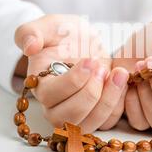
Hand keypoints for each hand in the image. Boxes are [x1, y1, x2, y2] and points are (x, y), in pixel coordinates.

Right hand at [14, 14, 128, 132]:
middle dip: (90, 94)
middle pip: (69, 117)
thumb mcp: (48, 26)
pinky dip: (118, 104)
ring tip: (119, 74)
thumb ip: (30, 32)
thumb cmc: (64, 35)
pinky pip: (108, 122)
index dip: (72, 81)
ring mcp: (75, 116)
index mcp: (40, 86)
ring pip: (89, 124)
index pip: (50, 96)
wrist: (86, 42)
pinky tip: (122, 82)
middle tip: (102, 68)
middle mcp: (54, 108)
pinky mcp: (95, 117)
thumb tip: (29, 47)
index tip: (90, 61)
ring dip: (108, 100)